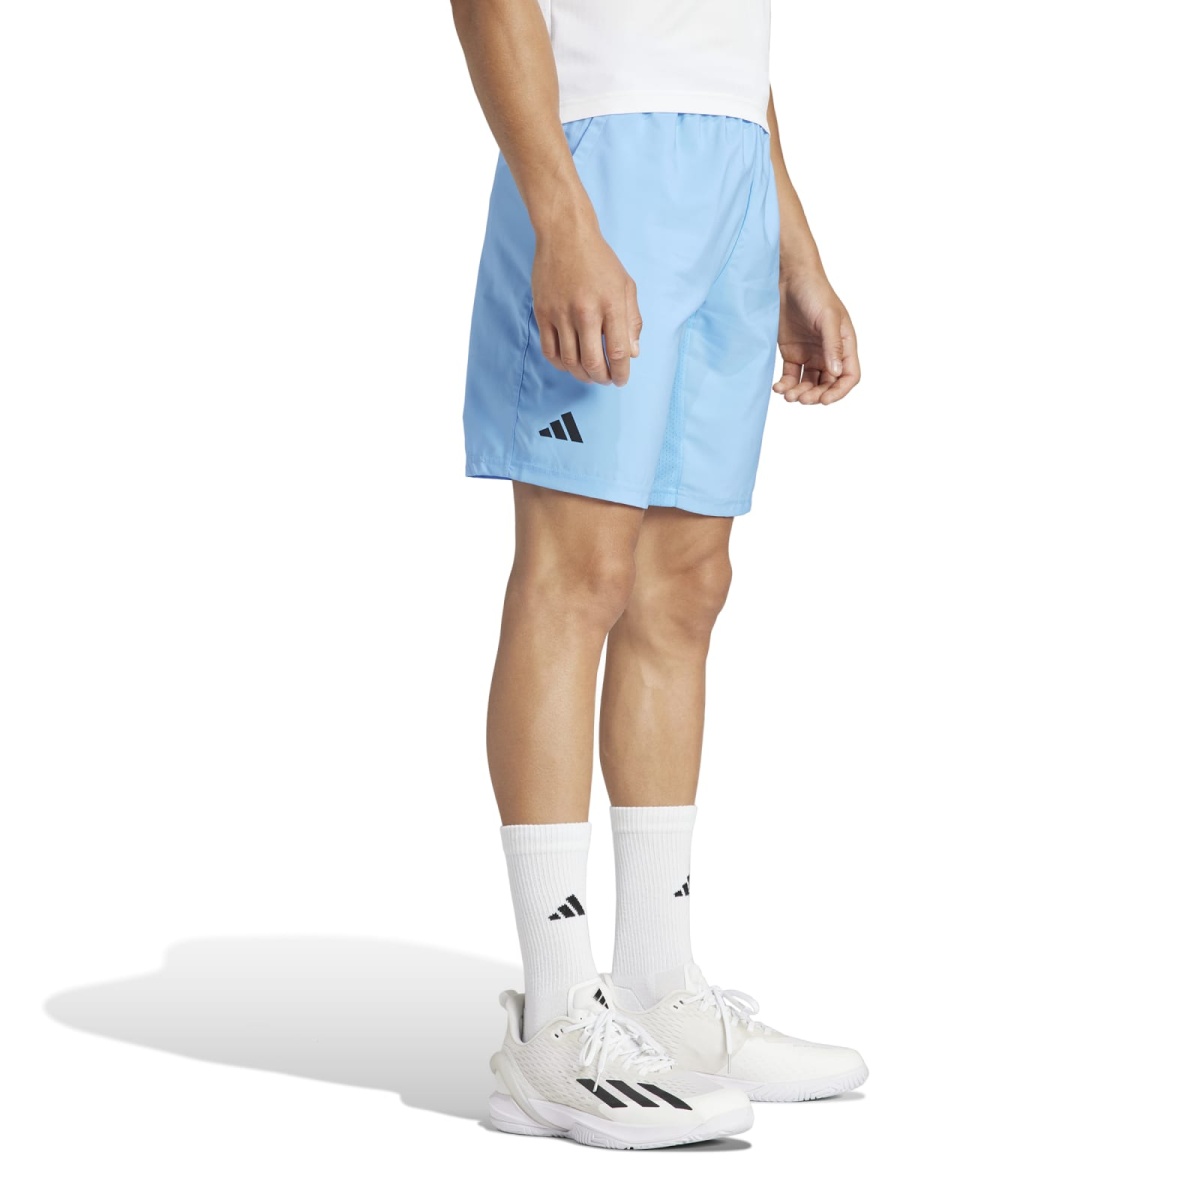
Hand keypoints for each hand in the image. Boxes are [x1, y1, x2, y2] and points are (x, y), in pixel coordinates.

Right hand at [531, 214, 641, 386]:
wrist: (565, 235)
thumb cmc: (599, 260)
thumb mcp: (626, 285)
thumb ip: (632, 320)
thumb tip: (633, 353)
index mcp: (611, 304)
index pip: (618, 351)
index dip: (621, 372)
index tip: (621, 379)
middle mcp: (585, 311)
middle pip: (593, 362)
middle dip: (602, 378)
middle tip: (606, 379)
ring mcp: (561, 313)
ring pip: (570, 360)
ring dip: (582, 374)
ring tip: (590, 374)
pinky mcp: (543, 313)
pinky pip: (549, 350)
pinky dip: (561, 364)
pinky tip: (570, 364)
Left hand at [774, 271, 859, 404]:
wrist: (789, 278)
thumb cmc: (815, 292)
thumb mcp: (828, 318)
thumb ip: (833, 345)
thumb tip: (836, 373)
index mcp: (844, 344)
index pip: (849, 376)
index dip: (839, 392)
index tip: (825, 400)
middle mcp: (829, 353)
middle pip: (827, 385)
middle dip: (816, 395)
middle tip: (801, 398)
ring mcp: (810, 354)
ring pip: (808, 384)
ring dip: (800, 393)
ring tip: (787, 395)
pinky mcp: (792, 353)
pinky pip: (791, 376)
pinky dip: (786, 385)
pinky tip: (778, 387)